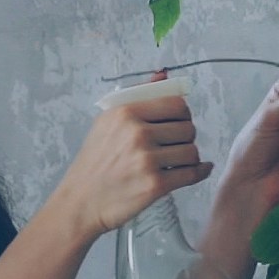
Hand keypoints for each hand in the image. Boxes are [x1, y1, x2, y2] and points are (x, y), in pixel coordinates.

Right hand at [43, 83, 207, 242]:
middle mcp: (137, 133)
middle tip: (173, 146)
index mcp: (125, 112)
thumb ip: (136, 97)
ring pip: (192, 151)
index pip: (176, 104)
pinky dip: (198, 172)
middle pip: (188, 128)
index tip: (176, 123)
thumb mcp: (106, 123)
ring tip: (175, 162)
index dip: (182, 114)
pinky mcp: (155, 185)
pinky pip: (191, 174)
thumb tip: (163, 75)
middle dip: (185, 137)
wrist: (80, 203)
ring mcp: (146, 160)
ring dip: (188, 158)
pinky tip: (197, 171)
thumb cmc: (93, 164)